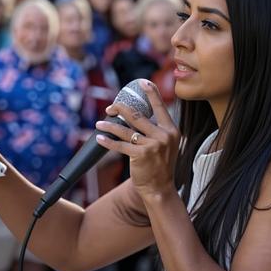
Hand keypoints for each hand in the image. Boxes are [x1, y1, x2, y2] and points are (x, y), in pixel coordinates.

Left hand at [94, 80, 179, 200]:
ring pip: (126, 129)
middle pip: (138, 115)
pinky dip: (108, 141)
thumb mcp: (165, 145)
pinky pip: (120, 145)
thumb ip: (156, 130)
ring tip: (99, 123)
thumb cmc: (160, 166)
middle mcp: (163, 135)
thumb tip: (135, 115)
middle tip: (110, 108)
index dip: (151, 93)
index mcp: (171, 130)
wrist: (160, 189)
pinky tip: (100, 138)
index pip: (160, 107)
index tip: (143, 82)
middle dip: (121, 109)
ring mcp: (153, 145)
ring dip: (110, 126)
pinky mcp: (140, 155)